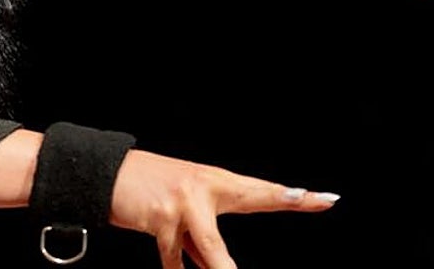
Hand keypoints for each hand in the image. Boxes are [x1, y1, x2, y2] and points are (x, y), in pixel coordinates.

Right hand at [109, 148, 338, 267]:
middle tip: (316, 198)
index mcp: (216, 182)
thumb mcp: (182, 208)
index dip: (295, 196)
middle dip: (288, 198)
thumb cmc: (148, 191)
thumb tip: (215, 267)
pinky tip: (177, 268)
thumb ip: (201, 237)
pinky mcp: (163, 219)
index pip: (263, 191)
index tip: (325, 198)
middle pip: (256, 196)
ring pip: (213, 250)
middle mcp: (207, 186)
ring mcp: (186, 202)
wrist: (107, 174)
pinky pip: (175, 261)